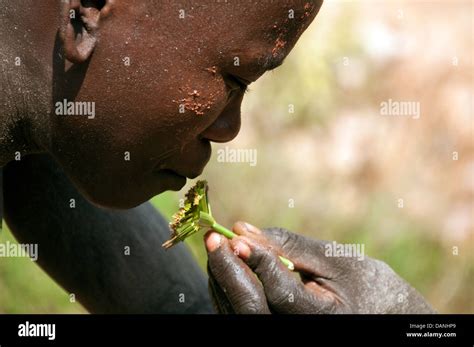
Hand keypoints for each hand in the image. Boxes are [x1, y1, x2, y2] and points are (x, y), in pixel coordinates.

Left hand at [205, 222, 434, 313]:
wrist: (379, 315)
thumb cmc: (365, 285)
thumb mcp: (337, 259)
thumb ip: (290, 246)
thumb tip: (243, 230)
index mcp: (323, 320)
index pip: (281, 294)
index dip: (258, 263)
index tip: (238, 235)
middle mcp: (298, 333)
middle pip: (250, 309)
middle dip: (228, 270)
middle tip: (215, 238)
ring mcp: (282, 335)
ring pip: (238, 314)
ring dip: (222, 277)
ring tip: (218, 246)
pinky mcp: (269, 329)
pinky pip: (238, 314)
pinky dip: (227, 288)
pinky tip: (228, 264)